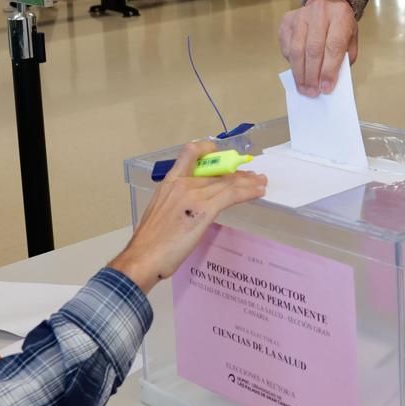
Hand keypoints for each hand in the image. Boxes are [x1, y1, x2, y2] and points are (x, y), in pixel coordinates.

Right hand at [108, 141, 266, 291]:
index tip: (220, 154)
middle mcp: (182, 184)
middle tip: (251, 176)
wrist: (143, 256)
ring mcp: (194, 195)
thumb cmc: (149, 242)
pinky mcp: (205, 210)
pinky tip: (258, 192)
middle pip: (216, 172)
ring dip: (248, 182)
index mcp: (169, 182)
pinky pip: (231, 195)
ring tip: (261, 182)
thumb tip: (191, 207)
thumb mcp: (161, 211)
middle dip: (236, 173)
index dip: (207, 149)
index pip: (190, 153)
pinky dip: (248, 192)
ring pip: (228, 182)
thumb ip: (177, 203)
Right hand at [279, 0, 357, 95]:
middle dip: (312, 75)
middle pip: (313, 49)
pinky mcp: (287, 20)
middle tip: (312, 93)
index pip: (333, 46)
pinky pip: (287, 46)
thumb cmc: (341, 26)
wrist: (328, 3)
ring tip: (304, 89)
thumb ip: (343, 59)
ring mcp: (300, 15)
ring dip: (300, 73)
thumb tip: (328, 81)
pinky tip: (298, 72)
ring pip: (297, 49)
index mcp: (340, 15)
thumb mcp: (351, 40)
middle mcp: (319, 12)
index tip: (326, 89)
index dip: (329, 70)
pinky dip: (291, 63)